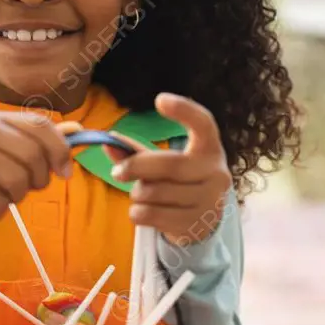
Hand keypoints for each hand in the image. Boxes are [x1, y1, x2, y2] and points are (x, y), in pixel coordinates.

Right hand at [0, 112, 75, 232]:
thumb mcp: (12, 153)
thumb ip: (42, 142)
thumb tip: (79, 128)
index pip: (40, 125)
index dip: (60, 150)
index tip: (66, 172)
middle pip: (32, 156)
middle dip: (37, 181)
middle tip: (24, 190)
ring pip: (16, 181)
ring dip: (14, 198)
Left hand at [103, 93, 231, 244]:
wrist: (204, 222)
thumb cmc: (180, 182)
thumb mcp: (166, 163)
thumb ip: (137, 152)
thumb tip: (109, 140)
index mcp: (210, 149)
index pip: (204, 123)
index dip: (184, 110)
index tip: (160, 100)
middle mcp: (216, 173)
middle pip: (168, 164)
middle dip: (135, 167)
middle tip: (118, 172)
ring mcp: (208, 201)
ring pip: (155, 192)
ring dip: (137, 194)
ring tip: (142, 194)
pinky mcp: (195, 224)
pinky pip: (151, 214)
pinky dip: (137, 213)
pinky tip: (143, 211)